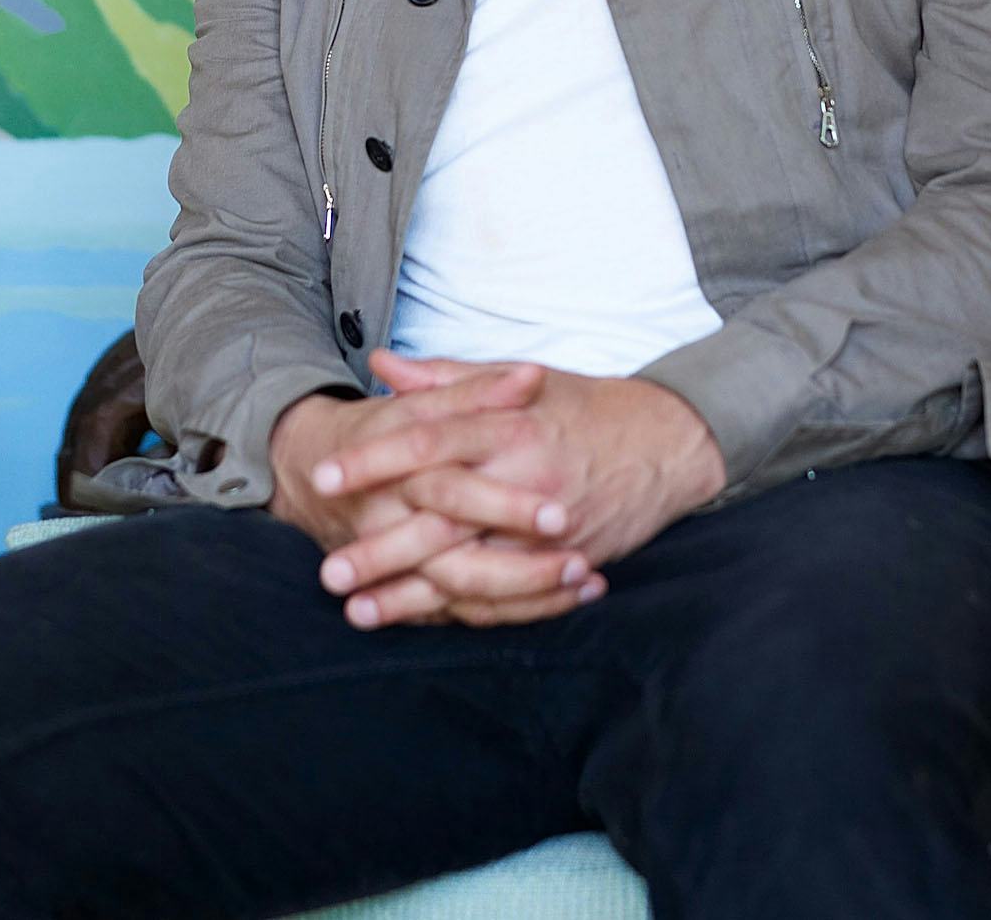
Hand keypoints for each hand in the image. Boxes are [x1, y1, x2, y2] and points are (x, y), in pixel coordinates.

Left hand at [305, 352, 725, 627]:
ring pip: (469, 570)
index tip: (323, 475)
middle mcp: (524, 479)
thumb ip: (447, 379)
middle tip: (329, 570)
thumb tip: (384, 365)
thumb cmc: (584, 408)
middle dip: (382, 548)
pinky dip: (461, 615)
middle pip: (440, 518)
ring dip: (411, 597)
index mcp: (507, 425)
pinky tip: (419, 624)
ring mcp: (546, 530)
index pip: (428, 441)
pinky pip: (507, 597)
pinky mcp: (563, 564)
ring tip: (358, 612)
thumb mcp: (520, 380)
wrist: (667, 445)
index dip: (373, 460)